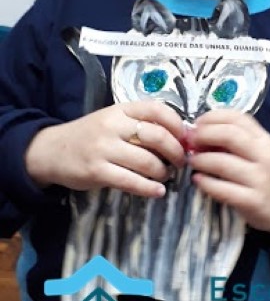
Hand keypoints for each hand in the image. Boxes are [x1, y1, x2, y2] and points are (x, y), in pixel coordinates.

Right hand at [25, 101, 184, 197]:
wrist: (52, 151)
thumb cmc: (90, 136)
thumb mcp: (113, 120)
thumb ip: (139, 124)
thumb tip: (179, 138)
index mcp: (120, 109)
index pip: (157, 109)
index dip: (178, 125)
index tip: (185, 138)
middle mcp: (113, 125)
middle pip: (158, 136)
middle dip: (176, 152)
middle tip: (181, 162)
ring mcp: (104, 148)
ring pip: (147, 161)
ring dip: (164, 172)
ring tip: (166, 176)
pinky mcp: (97, 171)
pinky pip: (131, 181)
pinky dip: (149, 188)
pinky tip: (158, 191)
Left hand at [189, 110, 269, 238]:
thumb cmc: (265, 174)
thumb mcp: (257, 152)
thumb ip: (234, 140)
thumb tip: (198, 131)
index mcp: (263, 139)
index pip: (237, 118)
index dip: (211, 117)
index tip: (196, 124)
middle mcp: (264, 156)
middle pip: (229, 135)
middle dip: (203, 135)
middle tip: (189, 142)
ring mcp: (260, 179)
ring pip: (222, 163)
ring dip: (200, 160)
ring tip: (191, 161)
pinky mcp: (253, 201)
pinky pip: (223, 189)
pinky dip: (205, 183)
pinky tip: (197, 180)